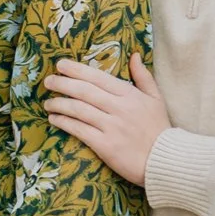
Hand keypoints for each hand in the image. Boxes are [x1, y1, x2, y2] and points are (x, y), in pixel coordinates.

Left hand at [42, 54, 168, 184]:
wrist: (166, 160)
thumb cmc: (159, 129)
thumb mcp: (156, 99)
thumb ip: (143, 76)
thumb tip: (134, 55)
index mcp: (130, 95)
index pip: (98, 77)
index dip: (76, 70)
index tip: (60, 65)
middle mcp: (119, 108)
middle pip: (84, 91)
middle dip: (62, 84)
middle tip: (48, 81)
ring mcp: (112, 127)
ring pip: (78, 110)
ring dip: (59, 104)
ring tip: (48, 102)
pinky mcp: (106, 146)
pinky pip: (79, 130)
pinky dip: (64, 123)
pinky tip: (54, 119)